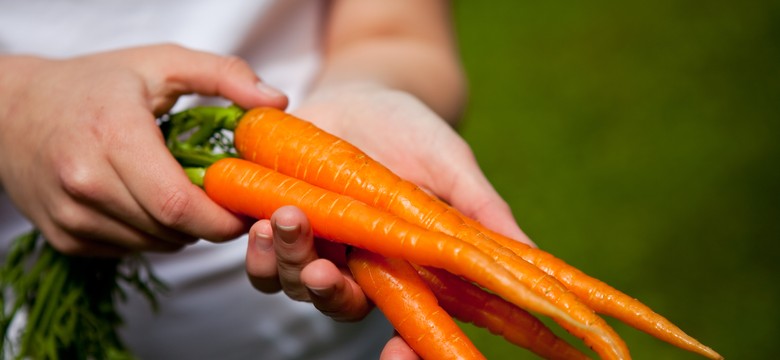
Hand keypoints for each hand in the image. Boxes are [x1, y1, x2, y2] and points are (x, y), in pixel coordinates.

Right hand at [0, 44, 287, 256]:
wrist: (11, 111)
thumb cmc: (93, 84)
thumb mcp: (161, 63)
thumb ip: (224, 75)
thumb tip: (277, 102)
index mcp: (113, 135)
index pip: (179, 204)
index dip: (223, 216)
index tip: (247, 204)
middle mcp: (85, 182)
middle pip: (172, 229)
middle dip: (211, 221)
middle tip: (226, 199)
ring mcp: (72, 216)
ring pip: (156, 244)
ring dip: (183, 228)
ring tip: (183, 190)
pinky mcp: (66, 238)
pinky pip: (132, 248)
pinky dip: (153, 232)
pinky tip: (148, 199)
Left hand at [244, 83, 529, 357]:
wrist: (368, 94)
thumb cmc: (417, 134)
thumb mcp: (452, 167)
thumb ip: (480, 208)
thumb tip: (530, 254)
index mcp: (403, 265)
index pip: (406, 323)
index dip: (404, 352)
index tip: (400, 353)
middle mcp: (356, 263)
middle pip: (338, 302)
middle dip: (326, 292)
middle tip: (322, 269)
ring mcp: (315, 242)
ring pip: (292, 280)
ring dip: (283, 262)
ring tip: (280, 223)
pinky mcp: (276, 214)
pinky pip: (256, 249)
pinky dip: (251, 243)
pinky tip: (253, 218)